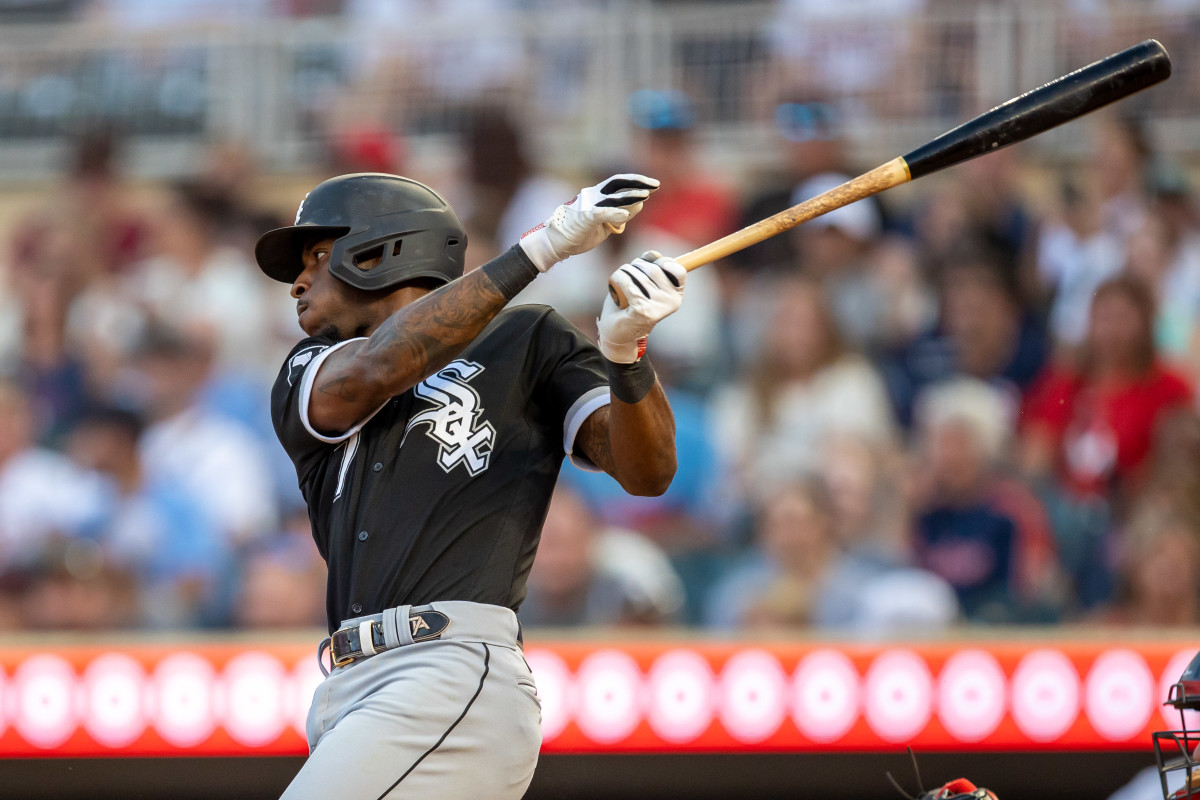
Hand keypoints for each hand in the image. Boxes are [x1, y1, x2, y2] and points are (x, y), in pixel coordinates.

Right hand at [519, 174, 658, 271]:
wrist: (557, 242)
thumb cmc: (579, 232)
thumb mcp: (604, 222)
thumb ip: (619, 213)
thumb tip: (640, 205)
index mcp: (597, 195)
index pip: (620, 183)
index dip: (637, 182)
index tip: (653, 184)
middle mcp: (593, 196)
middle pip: (618, 184)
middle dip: (638, 183)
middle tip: (655, 184)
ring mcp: (587, 206)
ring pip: (612, 198)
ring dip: (630, 197)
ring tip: (646, 196)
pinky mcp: (583, 218)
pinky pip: (600, 214)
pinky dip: (613, 214)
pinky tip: (625, 216)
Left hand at [597, 251, 685, 362]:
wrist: (617, 333)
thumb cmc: (630, 305)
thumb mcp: (643, 282)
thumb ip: (650, 265)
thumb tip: (653, 254)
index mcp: (677, 295)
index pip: (678, 269)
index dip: (662, 261)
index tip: (647, 264)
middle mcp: (672, 302)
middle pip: (654, 268)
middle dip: (637, 265)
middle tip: (628, 272)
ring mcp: (658, 307)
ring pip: (639, 274)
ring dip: (625, 271)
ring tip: (620, 278)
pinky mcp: (642, 311)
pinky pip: (628, 282)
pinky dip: (618, 277)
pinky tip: (615, 282)